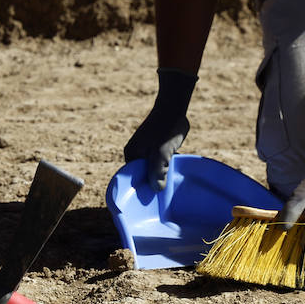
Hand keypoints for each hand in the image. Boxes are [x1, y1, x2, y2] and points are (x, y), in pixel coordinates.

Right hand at [124, 68, 196, 190]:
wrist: (173, 107)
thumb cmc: (166, 129)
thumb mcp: (161, 153)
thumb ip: (157, 172)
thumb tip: (156, 189)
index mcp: (131, 154)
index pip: (133, 178)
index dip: (143, 188)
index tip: (153, 196)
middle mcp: (135, 153)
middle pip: (143, 174)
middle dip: (152, 181)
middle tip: (164, 192)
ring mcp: (144, 149)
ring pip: (152, 168)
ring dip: (161, 173)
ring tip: (169, 181)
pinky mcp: (154, 147)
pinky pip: (158, 162)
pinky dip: (164, 165)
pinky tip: (173, 170)